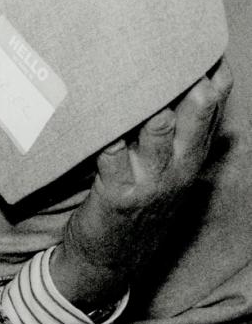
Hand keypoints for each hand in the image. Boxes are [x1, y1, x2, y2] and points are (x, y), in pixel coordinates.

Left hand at [54, 59, 231, 310]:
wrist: (108, 264)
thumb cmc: (134, 209)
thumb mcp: (167, 179)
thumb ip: (178, 143)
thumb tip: (194, 103)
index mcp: (188, 165)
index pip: (209, 122)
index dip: (215, 91)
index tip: (215, 59)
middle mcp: (175, 173)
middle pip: (192, 125)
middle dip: (197, 97)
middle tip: (196, 67)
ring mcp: (147, 185)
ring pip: (157, 137)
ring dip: (156, 110)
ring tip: (152, 82)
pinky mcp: (116, 196)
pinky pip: (113, 160)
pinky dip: (110, 141)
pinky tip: (108, 124)